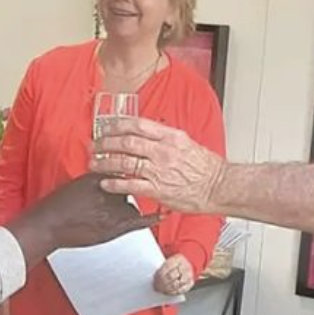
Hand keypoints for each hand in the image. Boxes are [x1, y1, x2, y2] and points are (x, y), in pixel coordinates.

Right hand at [3, 174, 158, 269]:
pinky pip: (138, 220)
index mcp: (99, 176)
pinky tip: (162, 215)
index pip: (124, 168)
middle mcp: (109, 190)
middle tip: (127, 192)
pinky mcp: (114, 226)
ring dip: (130, 206)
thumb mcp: (79, 182)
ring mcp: (112, 209)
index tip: (141, 164)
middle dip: (135, 187)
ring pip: (134, 202)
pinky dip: (152, 217)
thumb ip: (97, 178)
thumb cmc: (58, 205)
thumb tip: (108, 174)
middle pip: (132, 184)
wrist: (49, 225)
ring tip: (113, 213)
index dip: (134, 168)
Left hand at [90, 117, 224, 212]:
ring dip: (106, 162)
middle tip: (95, 145)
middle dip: (106, 143)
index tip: (106, 127)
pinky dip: (115, 183)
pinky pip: (130, 185)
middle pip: (127, 142)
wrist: (219, 186)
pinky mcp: (158, 189)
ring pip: (125, 162)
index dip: (117, 125)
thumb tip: (146, 134)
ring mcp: (159, 171)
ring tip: (94, 163)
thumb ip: (164, 138)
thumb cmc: (206, 168)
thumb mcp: (186, 143)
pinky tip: (105, 183)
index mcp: (170, 137)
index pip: (138, 125)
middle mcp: (163, 151)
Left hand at [153, 254, 194, 295]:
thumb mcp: (168, 262)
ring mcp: (189, 275)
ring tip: (160, 290)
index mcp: (178, 258)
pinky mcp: (190, 283)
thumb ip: (162, 268)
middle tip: (156, 287)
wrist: (186, 266)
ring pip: (176, 284)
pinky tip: (167, 292)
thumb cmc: (174, 265)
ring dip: (166, 289)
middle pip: (171, 276)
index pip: (167, 266)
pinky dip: (173, 292)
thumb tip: (154, 277)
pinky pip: (181, 290)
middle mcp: (185, 266)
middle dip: (162, 283)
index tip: (154, 280)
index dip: (159, 274)